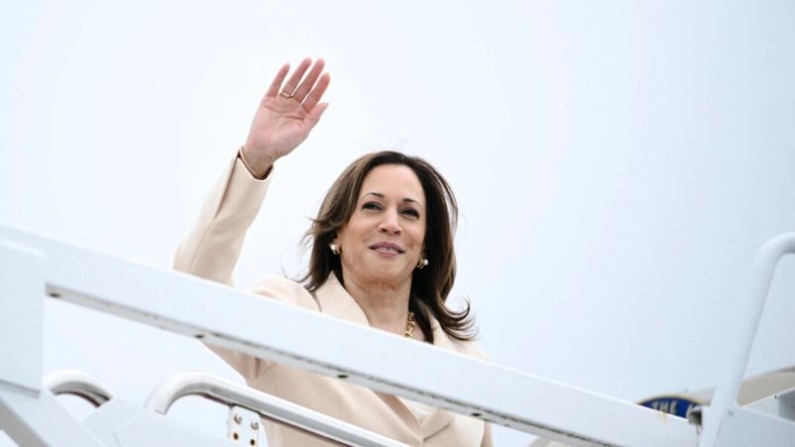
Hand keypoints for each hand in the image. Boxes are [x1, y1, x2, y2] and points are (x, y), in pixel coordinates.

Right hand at [241, 58, 329, 175]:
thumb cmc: (284, 144)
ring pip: (292, 83)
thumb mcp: (302, 131)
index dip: (321, 85)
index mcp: (304, 114)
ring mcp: (281, 101)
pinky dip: (281, 76)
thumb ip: (314, 117)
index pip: (315, 96)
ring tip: (308, 60)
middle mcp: (294, 105)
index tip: (327, 74)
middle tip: (321, 61)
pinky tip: (288, 66)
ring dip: (300, 71)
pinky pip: (275, 85)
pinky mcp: (268, 100)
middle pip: (305, 86)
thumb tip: (327, 103)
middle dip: (313, 74)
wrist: (263, 149)